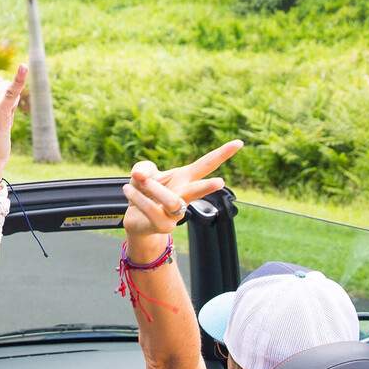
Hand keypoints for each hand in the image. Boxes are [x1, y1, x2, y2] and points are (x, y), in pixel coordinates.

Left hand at [120, 140, 243, 242]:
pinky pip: (152, 210)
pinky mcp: (163, 225)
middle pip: (198, 190)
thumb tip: (142, 175)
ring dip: (156, 189)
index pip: (206, 164)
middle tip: (219, 182)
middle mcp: (184, 195)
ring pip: (172, 202)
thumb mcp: (142, 173)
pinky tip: (129, 190)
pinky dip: (138, 198)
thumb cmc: (144, 192)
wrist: (135, 218)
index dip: (222, 154)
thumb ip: (143, 168)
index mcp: (185, 178)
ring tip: (141, 179)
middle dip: (207, 187)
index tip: (239, 143)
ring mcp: (176, 213)